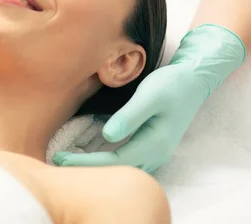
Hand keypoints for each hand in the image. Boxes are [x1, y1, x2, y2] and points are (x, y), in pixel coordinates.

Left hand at [53, 24, 245, 171]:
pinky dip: (105, 158)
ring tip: (68, 159)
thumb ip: (129, 116)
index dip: (85, 163)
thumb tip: (107, 136)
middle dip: (86, 168)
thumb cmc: (171, 84)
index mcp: (153, 145)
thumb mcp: (149, 95)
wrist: (194, 80)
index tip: (60, 158)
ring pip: (120, 168)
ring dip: (95, 166)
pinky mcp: (149, 144)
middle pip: (115, 170)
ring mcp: (154, 152)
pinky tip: (87, 150)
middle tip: (56, 161)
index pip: (113, 162)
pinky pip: (124, 159)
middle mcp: (155, 154)